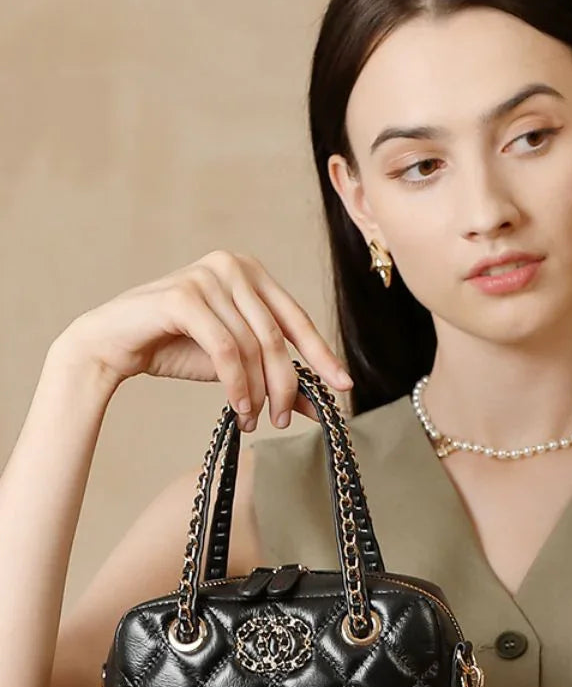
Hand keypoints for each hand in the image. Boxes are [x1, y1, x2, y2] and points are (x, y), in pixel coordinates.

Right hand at [59, 251, 352, 429]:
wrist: (112, 343)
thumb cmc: (176, 347)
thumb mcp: (236, 362)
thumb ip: (274, 374)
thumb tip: (320, 407)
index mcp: (252, 272)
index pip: (297, 319)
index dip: (322, 355)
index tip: (344, 386)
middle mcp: (234, 265)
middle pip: (278, 336)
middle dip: (285, 385)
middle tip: (283, 421)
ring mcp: (208, 275)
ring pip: (254, 346)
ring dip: (258, 391)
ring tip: (253, 420)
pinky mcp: (185, 295)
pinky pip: (227, 349)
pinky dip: (237, 383)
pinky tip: (239, 408)